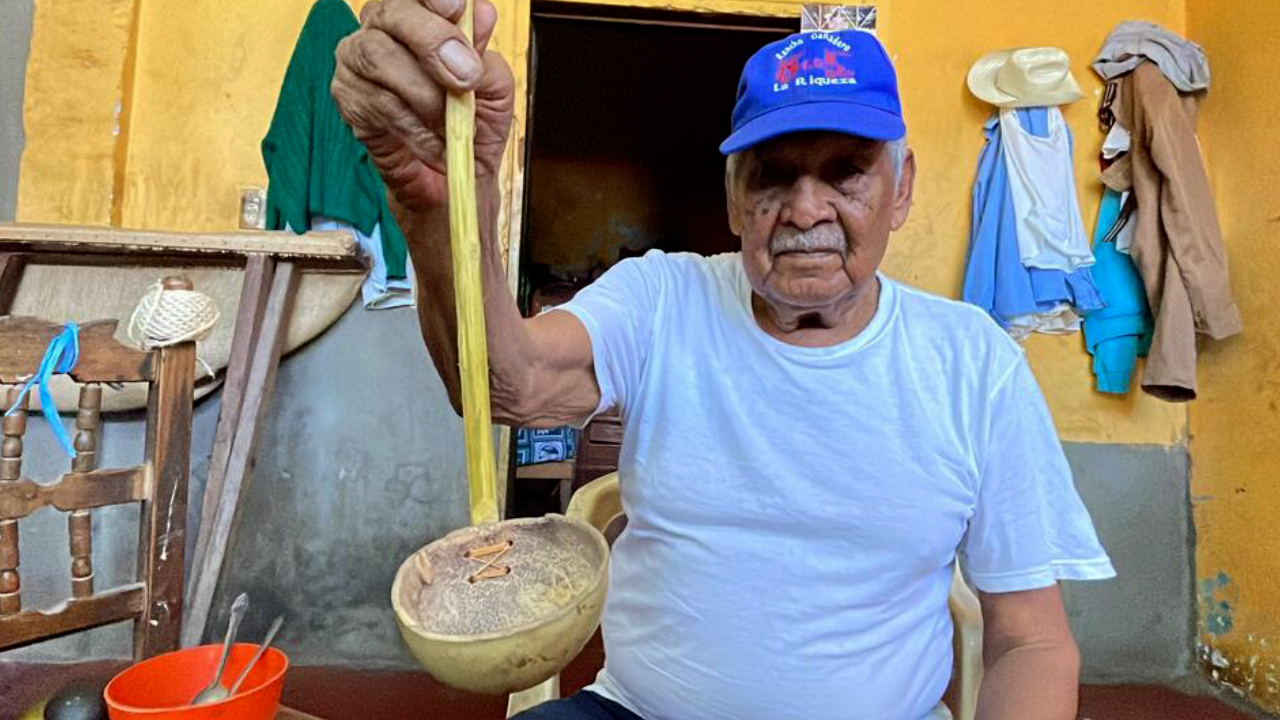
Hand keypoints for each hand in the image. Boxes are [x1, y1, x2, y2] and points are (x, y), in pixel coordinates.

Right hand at [332, 0, 512, 210]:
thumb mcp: (494, 90)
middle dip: (431, 41)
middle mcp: (386, 28)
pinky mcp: (348, 98)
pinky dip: (414, 128)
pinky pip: (376, 104)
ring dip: (424, 94)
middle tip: (465, 78)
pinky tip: (435, 144)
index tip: (457, 9)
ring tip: (451, 125)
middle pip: (391, 12)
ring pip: (377, 56)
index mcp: (423, 14)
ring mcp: (359, 60)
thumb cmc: (472, 126)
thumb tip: (482, 16)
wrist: (456, 179)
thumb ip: (487, 54)